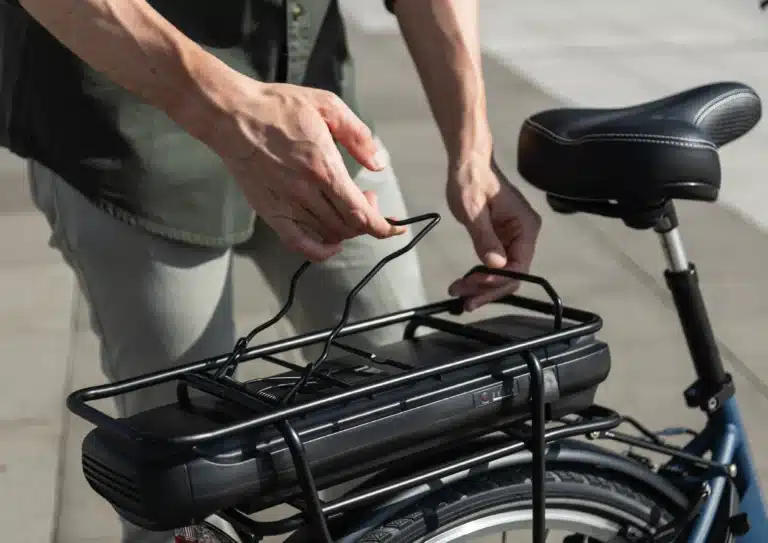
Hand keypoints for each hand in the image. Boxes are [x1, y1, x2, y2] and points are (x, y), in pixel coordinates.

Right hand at [204, 77, 404, 261]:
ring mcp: (286, 204)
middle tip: (366, 199)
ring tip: (347, 207)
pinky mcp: (270, 211)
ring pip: (329, 235)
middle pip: (349, 226)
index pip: (361, 213)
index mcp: (324, 167)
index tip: (396, 228)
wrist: (231, 115)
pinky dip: (319, 251)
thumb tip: (379, 165)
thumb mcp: (327, 106)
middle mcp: (306, 191)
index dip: (384, 227)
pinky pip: (298, 244)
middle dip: (368, 220)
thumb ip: (358, 136)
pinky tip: (331, 244)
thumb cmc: (278, 106)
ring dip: (347, 229)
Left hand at [446, 154, 541, 310]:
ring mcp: (513, 237)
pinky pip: (494, 264)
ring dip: (481, 286)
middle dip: (488, 290)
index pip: (519, 267)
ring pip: (502, 273)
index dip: (497, 282)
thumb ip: (485, 238)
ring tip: (459, 294)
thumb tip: (496, 266)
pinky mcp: (501, 238)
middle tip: (464, 301)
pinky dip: (480, 275)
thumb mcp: (473, 210)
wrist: (468, 163)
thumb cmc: (471, 180)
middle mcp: (524, 234)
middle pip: (512, 274)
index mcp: (525, 227)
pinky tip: (465, 283)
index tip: (474, 288)